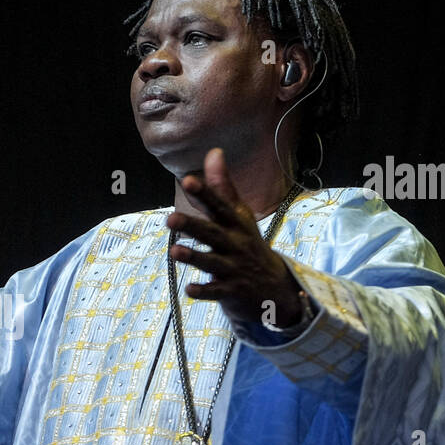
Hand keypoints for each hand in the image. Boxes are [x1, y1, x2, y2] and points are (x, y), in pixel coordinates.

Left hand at [166, 148, 301, 326]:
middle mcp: (236, 244)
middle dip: (193, 225)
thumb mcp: (239, 215)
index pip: (220, 206)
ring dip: (194, 257)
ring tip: (174, 251)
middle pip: (213, 233)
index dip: (206, 193)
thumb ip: (222, 187)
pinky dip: (204, 291)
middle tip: (170, 217)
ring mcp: (234, 268)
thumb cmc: (247, 243)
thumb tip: (214, 153)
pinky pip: (216, 292)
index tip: (187, 180)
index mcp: (236, 223)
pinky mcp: (232, 291)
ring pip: (213, 262)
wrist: (274, 285)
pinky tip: (189, 289)